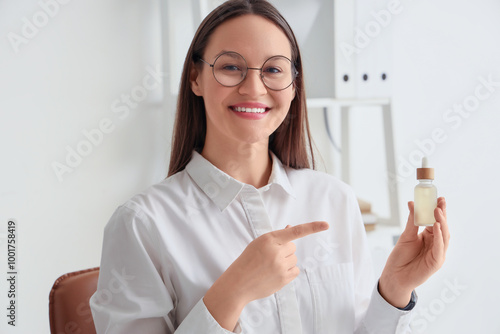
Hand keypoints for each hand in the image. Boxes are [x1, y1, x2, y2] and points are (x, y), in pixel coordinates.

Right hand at [203, 221, 328, 329]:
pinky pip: (295, 270)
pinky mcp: (283, 279)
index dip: (313, 227)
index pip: (295, 231)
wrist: (238, 283)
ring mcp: (280, 266)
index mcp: (268, 239)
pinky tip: (275, 273)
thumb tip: (291, 228)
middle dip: (285, 250)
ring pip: (294, 258)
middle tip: (270, 257)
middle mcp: (276, 251)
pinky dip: (288, 271)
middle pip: (293, 247)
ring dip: (286, 261)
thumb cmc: (247, 261)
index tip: (326, 224)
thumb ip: (276, 237)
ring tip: (270, 266)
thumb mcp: (258, 243)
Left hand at [379, 197, 449, 307]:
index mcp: (429, 236)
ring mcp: (437, 253)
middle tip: (441, 201)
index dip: (439, 210)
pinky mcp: (436, 262)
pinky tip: (435, 226)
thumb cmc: (400, 257)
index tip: (439, 198)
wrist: (394, 276)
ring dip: (441, 222)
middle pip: (442, 226)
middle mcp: (436, 244)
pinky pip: (440, 247)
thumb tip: (412, 203)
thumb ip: (412, 221)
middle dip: (442, 214)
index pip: (436, 221)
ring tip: (437, 211)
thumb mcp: (405, 236)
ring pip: (444, 236)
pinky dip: (439, 236)